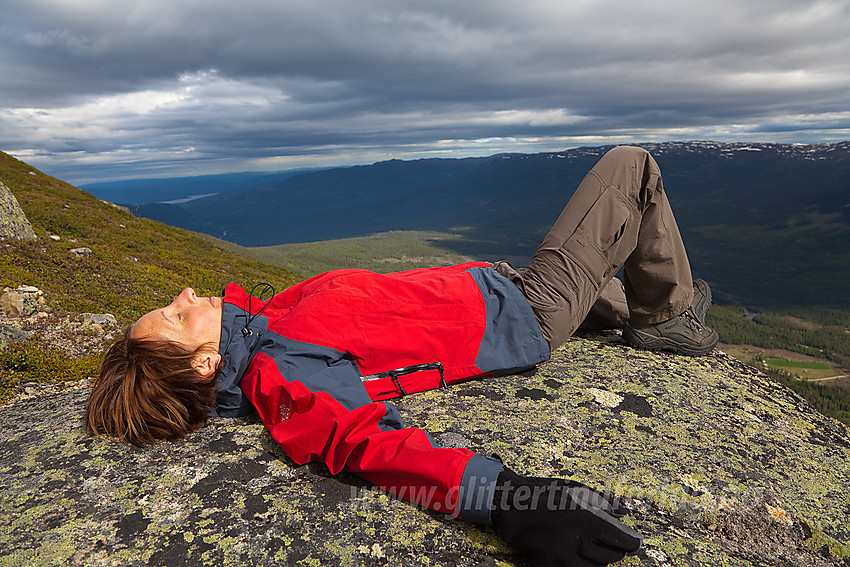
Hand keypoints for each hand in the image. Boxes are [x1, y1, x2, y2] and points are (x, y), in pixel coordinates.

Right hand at [491, 468, 641, 565]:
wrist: (510, 506)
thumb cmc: (544, 492)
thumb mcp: (575, 488)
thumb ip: (603, 501)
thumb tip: (624, 511)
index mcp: (587, 520)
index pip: (622, 542)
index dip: (631, 542)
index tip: (633, 541)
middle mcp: (578, 542)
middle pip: (611, 557)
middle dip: (615, 550)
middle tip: (611, 542)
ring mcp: (564, 558)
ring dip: (599, 559)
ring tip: (591, 545)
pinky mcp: (551, 566)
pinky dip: (582, 565)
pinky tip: (578, 554)